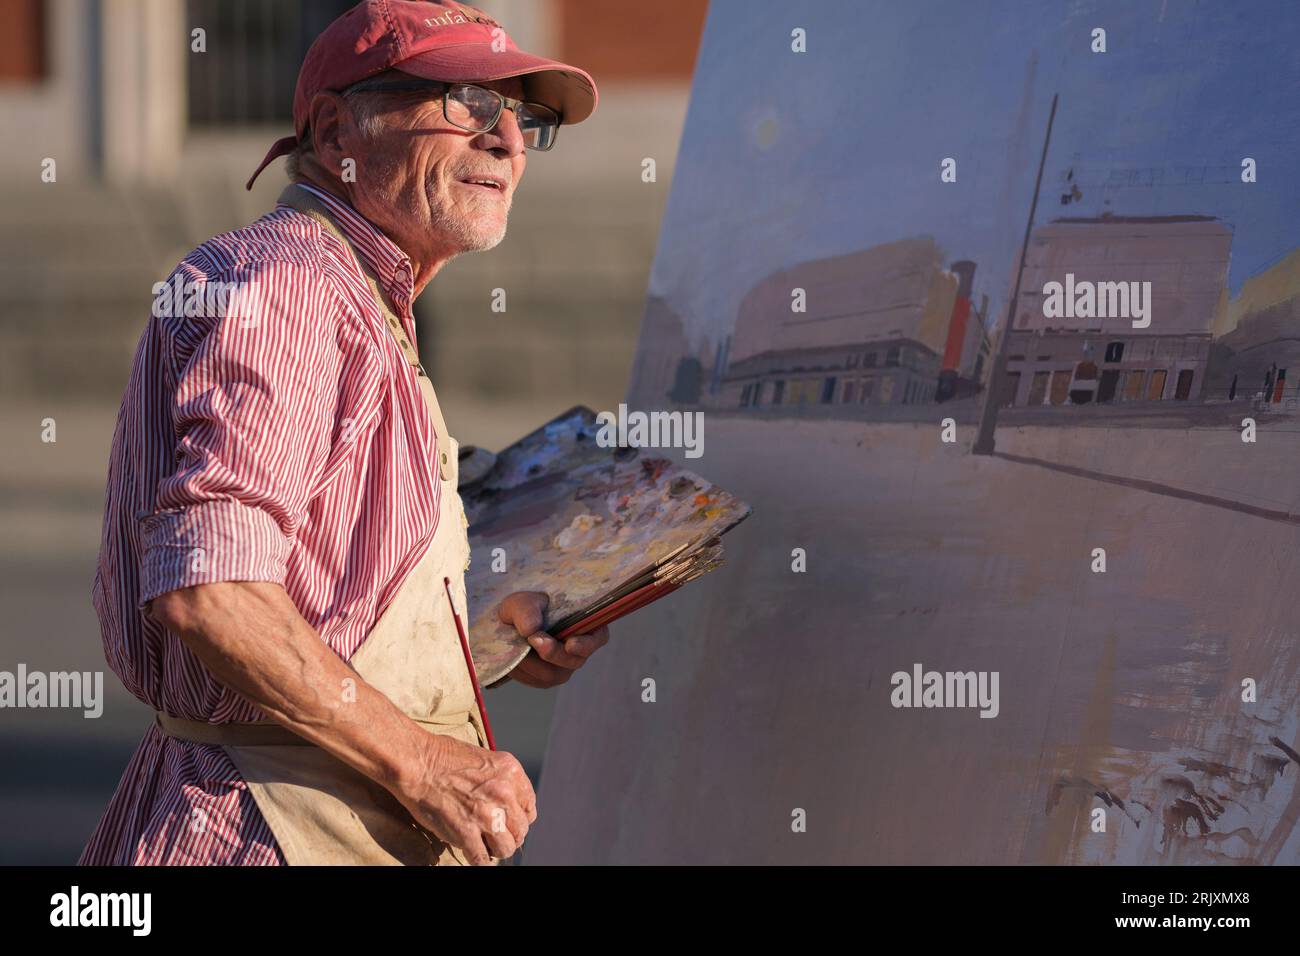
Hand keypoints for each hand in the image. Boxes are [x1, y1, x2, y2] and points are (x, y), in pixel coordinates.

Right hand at [392, 732, 535, 864]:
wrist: (416, 761)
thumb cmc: (443, 756)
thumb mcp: (484, 759)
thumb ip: (500, 781)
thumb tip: (506, 804)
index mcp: (511, 773)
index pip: (528, 808)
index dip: (518, 818)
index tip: (508, 822)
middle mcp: (504, 794)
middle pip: (520, 830)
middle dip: (509, 835)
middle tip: (496, 836)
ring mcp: (486, 815)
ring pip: (506, 848)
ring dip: (496, 850)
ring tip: (486, 846)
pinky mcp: (467, 833)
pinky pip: (482, 859)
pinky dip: (480, 861)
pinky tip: (474, 856)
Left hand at [496, 590, 610, 688]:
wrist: (506, 624)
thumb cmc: (523, 609)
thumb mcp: (522, 602)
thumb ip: (526, 611)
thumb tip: (531, 629)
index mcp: (584, 626)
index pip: (598, 638)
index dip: (586, 644)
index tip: (570, 644)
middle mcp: (578, 651)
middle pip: (573, 661)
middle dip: (552, 653)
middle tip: (533, 639)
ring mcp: (562, 668)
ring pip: (551, 674)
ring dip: (530, 661)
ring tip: (514, 643)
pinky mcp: (545, 679)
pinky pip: (534, 680)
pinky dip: (521, 669)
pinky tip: (513, 654)